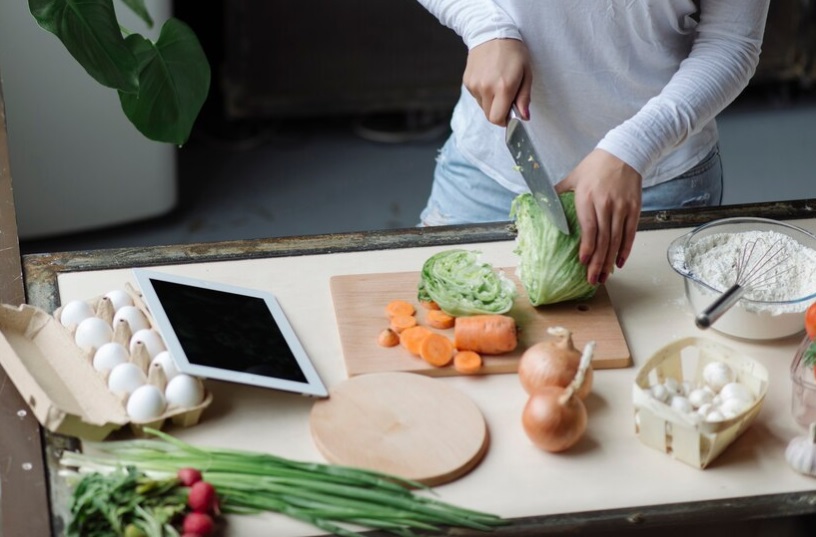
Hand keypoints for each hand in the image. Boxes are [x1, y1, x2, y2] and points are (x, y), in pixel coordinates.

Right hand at [463, 38, 532, 125]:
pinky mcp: (467, 82)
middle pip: (489, 116)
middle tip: (506, 97)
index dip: (505, 121)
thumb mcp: (526, 73)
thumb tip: (524, 117)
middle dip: (498, 112)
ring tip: (497, 83)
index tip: (510, 115)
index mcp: (503, 87)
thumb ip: (524, 98)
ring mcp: (474, 85)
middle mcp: (486, 88)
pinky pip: (476, 96)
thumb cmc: (513, 53)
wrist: (492, 33)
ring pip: (482, 106)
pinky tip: (488, 78)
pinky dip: (483, 93)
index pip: (497, 119)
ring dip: (491, 102)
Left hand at [556, 149, 641, 284]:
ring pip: (616, 240)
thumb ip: (557, 192)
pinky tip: (619, 262)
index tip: (582, 262)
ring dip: (610, 261)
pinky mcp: (634, 208)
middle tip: (593, 280)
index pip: (589, 228)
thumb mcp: (573, 176)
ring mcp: (621, 208)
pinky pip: (630, 233)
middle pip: (603, 239)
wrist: (624, 152)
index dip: (587, 247)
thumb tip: (540, 202)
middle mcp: (606, 205)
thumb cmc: (595, 165)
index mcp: (588, 198)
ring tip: (604, 277)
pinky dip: (625, 249)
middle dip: (597, 262)